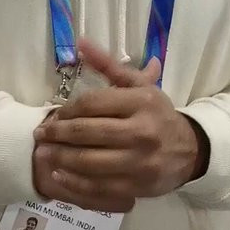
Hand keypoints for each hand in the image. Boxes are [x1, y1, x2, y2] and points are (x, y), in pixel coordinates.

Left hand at [32, 38, 208, 212]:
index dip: (67, 109)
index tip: (54, 114)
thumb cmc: (156, 114)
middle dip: (57, 134)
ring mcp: (139, 162)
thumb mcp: (138, 85)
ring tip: (44, 153)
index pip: (92, 103)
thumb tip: (80, 42)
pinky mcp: (136, 186)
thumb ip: (108, 65)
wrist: (189, 150)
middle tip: (40, 135)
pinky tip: (59, 175)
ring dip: (60, 158)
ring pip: (89, 162)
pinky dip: (74, 183)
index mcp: (141, 102)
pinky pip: (97, 187)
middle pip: (87, 133)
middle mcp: (142, 131)